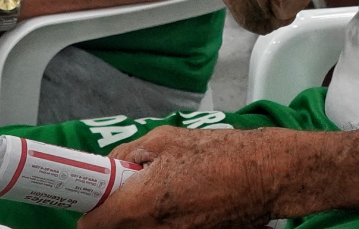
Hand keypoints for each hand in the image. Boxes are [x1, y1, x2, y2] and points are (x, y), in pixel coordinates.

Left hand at [82, 126, 281, 228]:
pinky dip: (165, 220)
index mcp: (141, 204)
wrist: (268, 175)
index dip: (90, 208)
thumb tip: (114, 163)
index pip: (93, 223)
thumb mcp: (168, 139)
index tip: (93, 198)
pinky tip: (185, 201)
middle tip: (131, 188)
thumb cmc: (223, 154)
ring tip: (165, 191)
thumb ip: (132, 152)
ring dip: (143, 216)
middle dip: (119, 211)